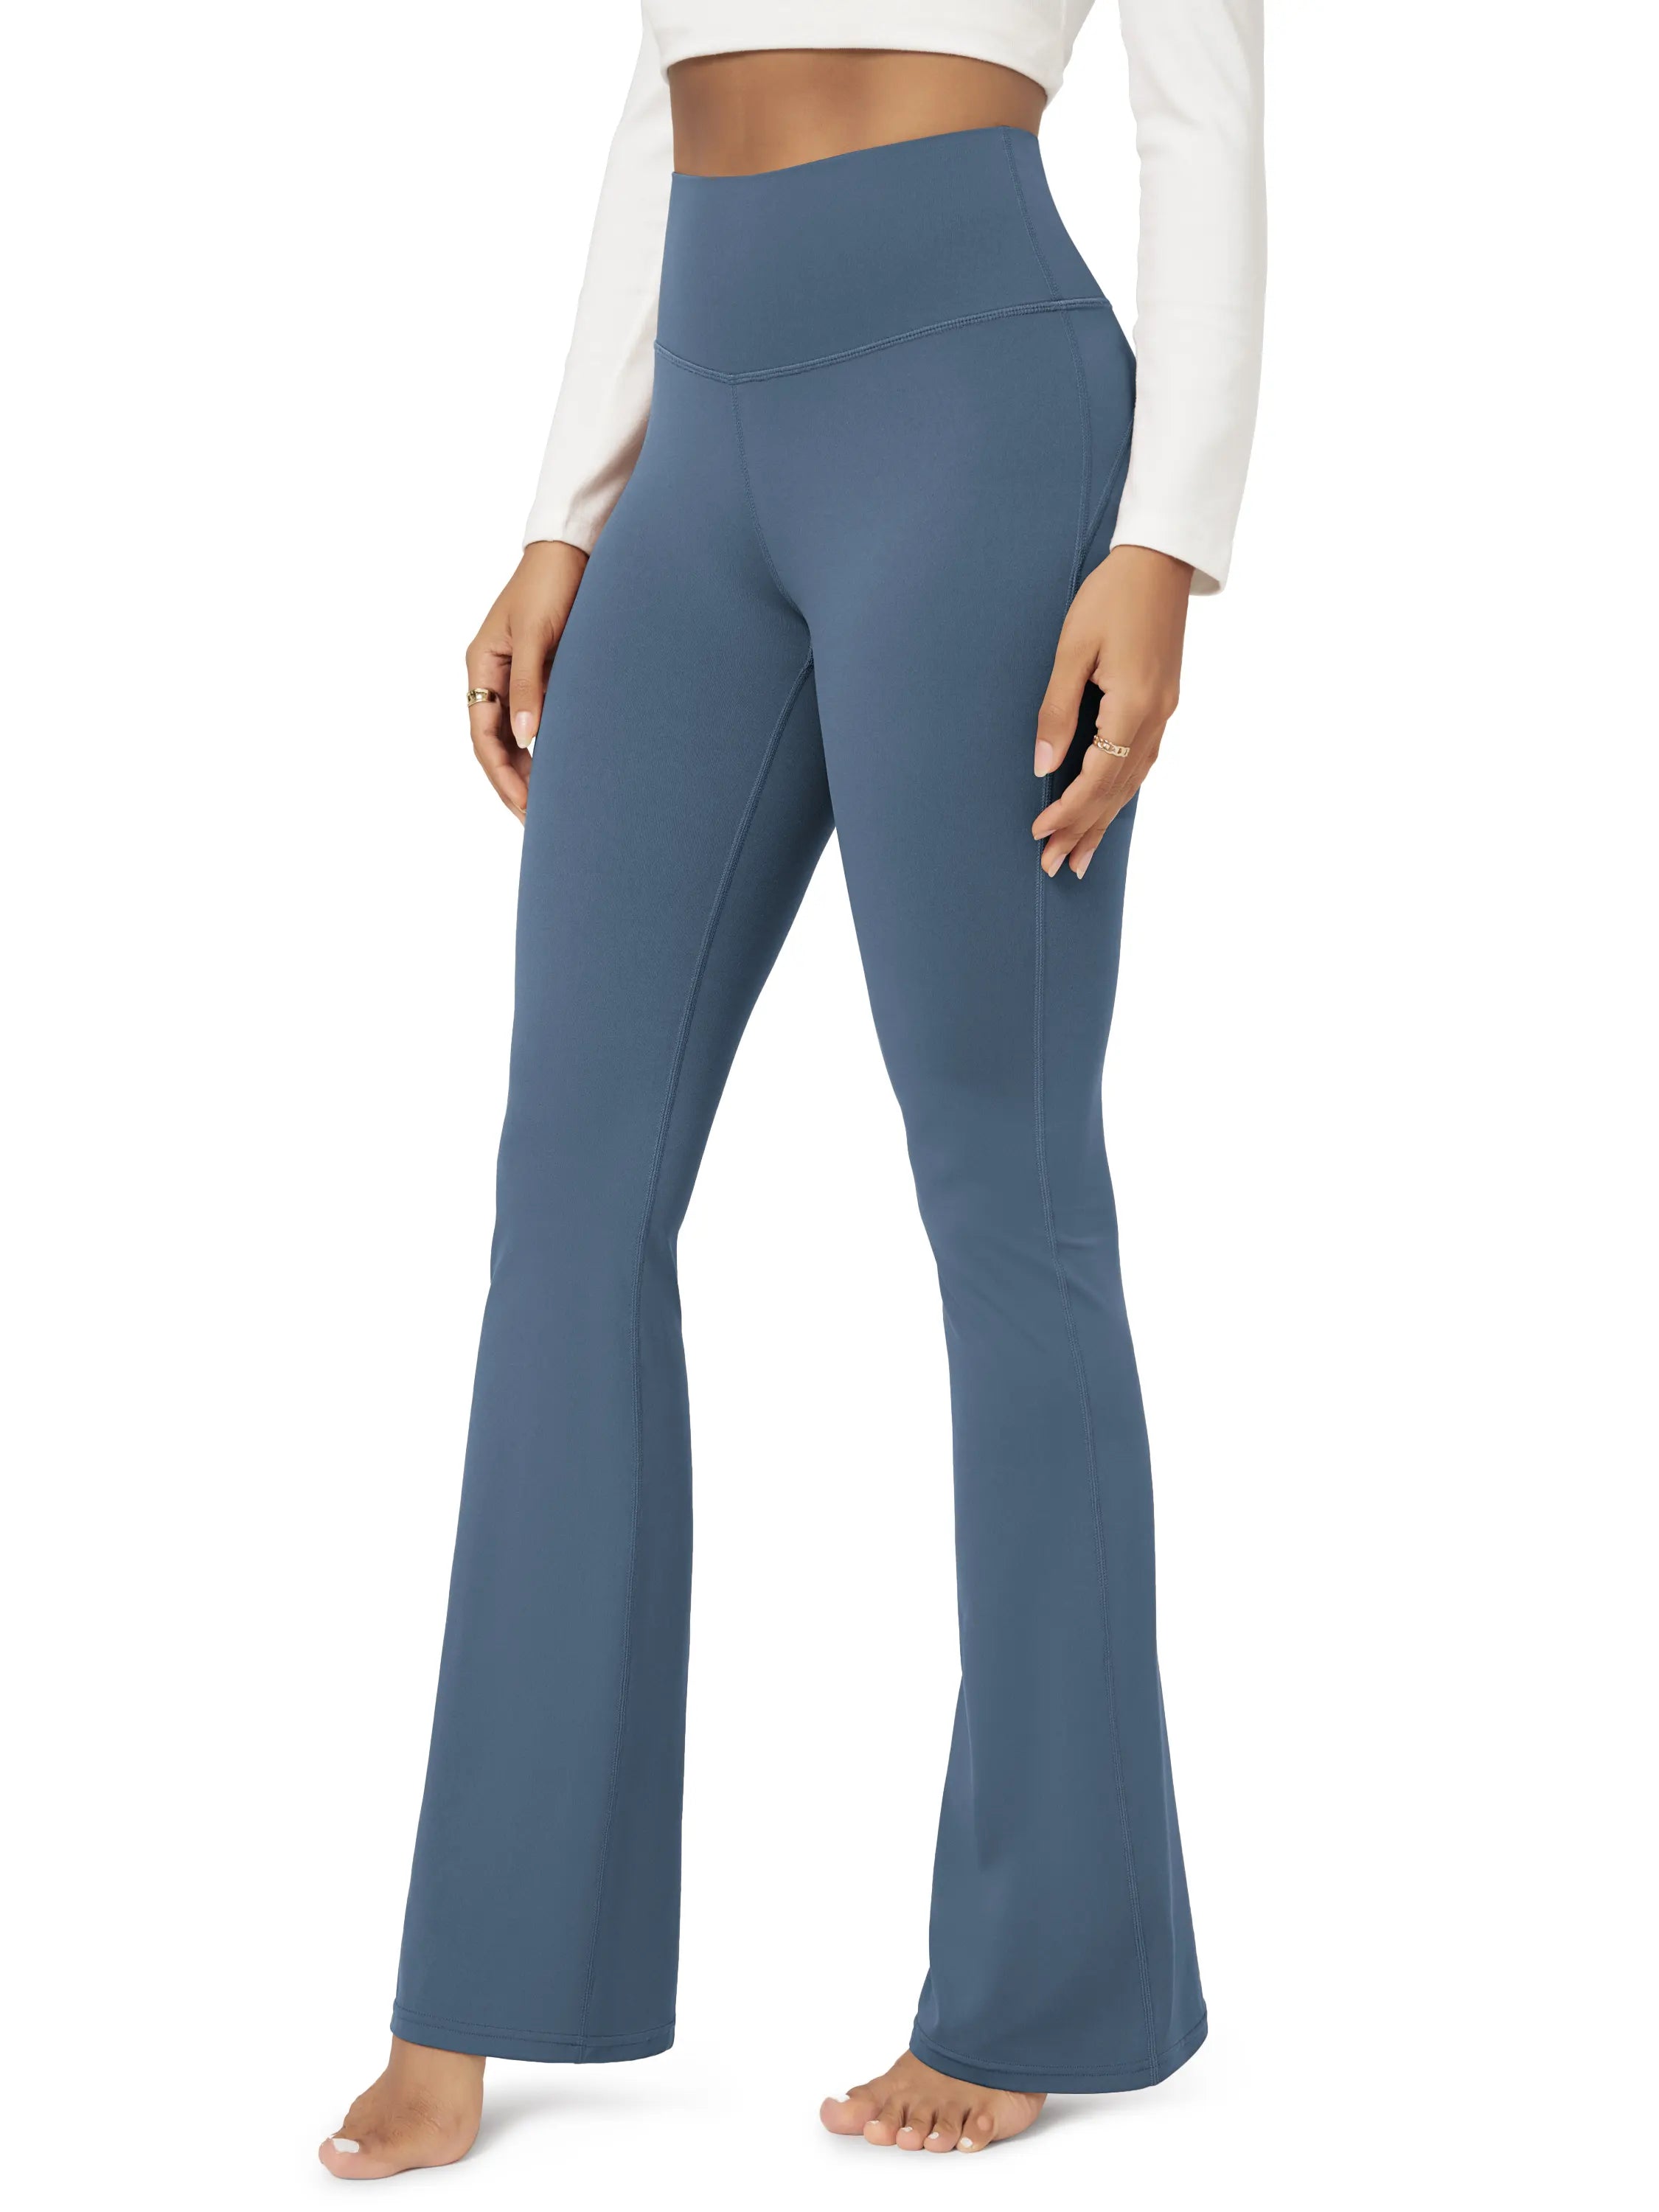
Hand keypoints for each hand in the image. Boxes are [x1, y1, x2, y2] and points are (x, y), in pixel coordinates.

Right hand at [465, 540, 588, 821]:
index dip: (501, 774)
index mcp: (482, 667)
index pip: (483, 735)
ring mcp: (515, 677)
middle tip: (534, 821)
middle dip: (512, 783)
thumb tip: (524, 738)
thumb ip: (530, 687)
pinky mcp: (540, 674)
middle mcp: (493, 676)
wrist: (573, 550)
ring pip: (512, 737)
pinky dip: (543, 749)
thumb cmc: (551, 585)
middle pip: (494, 744)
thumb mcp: (539, 636)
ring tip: (546, 807)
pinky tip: (559, 771)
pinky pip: (534, 721)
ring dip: (526, 772)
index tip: (523, 805)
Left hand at [1031, 544, 1191, 877]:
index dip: (1067, 811)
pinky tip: (1109, 812)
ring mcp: (1165, 713)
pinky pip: (1142, 764)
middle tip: (1054, 867)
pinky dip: (1122, 795)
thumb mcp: (1072, 649)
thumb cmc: (1110, 596)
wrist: (1159, 561)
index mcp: (1133, 705)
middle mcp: (1156, 718)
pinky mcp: (1165, 705)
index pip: (1097, 777)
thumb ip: (1056, 710)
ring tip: (1080, 858)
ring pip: (1133, 783)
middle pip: (1117, 791)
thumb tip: (1042, 765)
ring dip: (1104, 822)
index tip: (1039, 833)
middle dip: (1083, 831)